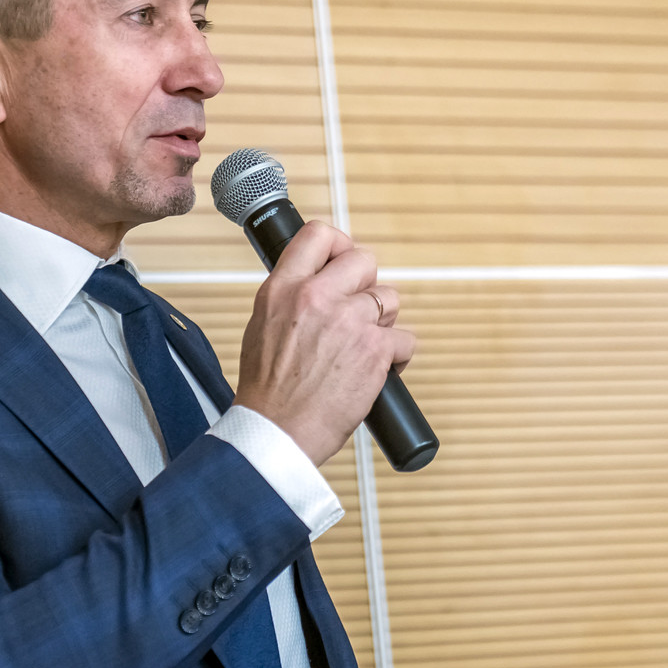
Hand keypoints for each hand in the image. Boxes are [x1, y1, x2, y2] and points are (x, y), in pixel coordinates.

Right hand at [233, 221, 414, 465]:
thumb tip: (318, 279)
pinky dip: (397, 357)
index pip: (319, 234)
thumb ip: (290, 296)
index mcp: (283, 288)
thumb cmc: (269, 389)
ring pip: (390, 298)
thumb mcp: (262, 325)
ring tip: (363, 348)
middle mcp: (316, 296)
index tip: (343, 261)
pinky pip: (405, 338)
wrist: (277, 432)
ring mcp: (349, 320)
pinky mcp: (375, 348)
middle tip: (357, 312)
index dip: (339, 244)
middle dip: (367, 284)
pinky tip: (379, 371)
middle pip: (365, 260)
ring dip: (383, 322)